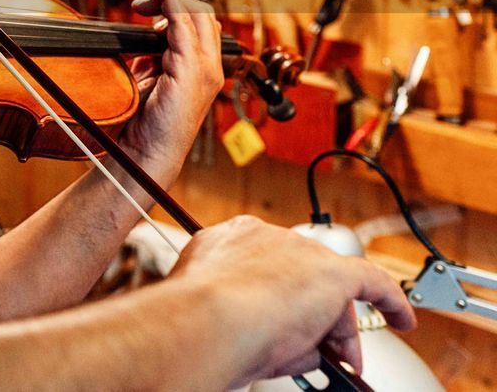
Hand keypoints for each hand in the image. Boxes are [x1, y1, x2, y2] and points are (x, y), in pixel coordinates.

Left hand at [119, 0, 223, 177]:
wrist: (146, 152)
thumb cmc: (144, 123)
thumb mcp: (149, 80)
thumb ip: (152, 57)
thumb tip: (142, 35)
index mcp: (202, 70)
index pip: (199, 25)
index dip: (176, 7)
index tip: (149, 1)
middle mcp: (209, 67)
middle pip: (202, 15)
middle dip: (172, 0)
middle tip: (140, 4)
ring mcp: (204, 69)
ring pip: (195, 15)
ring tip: (143, 1)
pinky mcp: (191, 71)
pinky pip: (182, 24)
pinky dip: (169, 0)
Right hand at [171, 215, 415, 384]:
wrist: (207, 320)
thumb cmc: (198, 323)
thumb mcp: (218, 310)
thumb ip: (248, 312)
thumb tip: (283, 342)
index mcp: (227, 241)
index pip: (266, 266)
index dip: (279, 297)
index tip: (284, 322)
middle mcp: (263, 237)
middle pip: (301, 277)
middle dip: (312, 318)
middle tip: (317, 355)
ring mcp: (298, 251)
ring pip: (328, 289)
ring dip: (334, 326)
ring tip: (330, 362)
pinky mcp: (332, 272)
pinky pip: (373, 283)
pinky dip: (390, 302)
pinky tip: (401, 318)